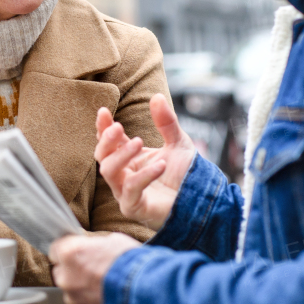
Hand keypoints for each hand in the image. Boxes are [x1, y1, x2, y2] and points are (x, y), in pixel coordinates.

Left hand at [50, 233, 140, 303]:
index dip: (68, 249)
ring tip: (102, 284)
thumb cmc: (131, 263)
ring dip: (81, 287)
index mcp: (69, 253)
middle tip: (93, 268)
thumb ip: (94, 245)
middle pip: (61, 271)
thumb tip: (92, 247)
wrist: (145, 290)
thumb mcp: (113, 241)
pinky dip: (90, 302)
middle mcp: (66, 277)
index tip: (76, 250)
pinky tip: (105, 296)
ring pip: (71, 290)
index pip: (55, 248)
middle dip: (73, 269)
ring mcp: (73, 298)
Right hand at [95, 93, 196, 229]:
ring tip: (139, 143)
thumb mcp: (178, 143)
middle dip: (107, 141)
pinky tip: (160, 164)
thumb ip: (166, 122)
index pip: (108, 142)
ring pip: (108, 172)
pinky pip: (130, 189)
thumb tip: (157, 96)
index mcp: (130, 158)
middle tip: (119, 128)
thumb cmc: (186, 175)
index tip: (105, 111)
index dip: (103, 127)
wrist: (202, 200)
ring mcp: (125, 192)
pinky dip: (143, 175)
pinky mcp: (134, 207)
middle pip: (101, 156)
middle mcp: (124, 175)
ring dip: (121, 155)